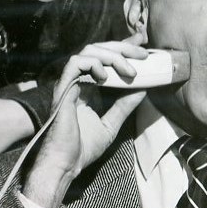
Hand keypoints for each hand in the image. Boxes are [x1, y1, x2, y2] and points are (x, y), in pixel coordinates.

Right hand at [23, 39, 148, 207]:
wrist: (66, 163)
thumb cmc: (82, 148)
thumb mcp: (110, 123)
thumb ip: (124, 105)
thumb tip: (143, 89)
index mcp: (87, 88)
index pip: (105, 59)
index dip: (123, 48)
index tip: (142, 44)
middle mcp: (77, 82)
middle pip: (99, 49)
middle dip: (123, 47)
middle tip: (143, 55)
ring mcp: (69, 83)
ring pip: (88, 51)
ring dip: (113, 56)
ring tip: (130, 71)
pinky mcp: (63, 88)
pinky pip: (75, 64)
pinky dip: (93, 64)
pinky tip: (106, 76)